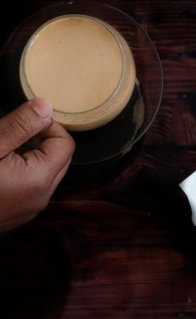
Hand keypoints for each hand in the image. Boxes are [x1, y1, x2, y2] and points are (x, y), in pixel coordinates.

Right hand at [0, 98, 74, 231]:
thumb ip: (20, 125)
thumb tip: (46, 106)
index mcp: (39, 179)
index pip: (65, 143)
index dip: (48, 126)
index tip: (25, 120)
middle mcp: (42, 197)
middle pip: (60, 158)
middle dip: (42, 140)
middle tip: (12, 134)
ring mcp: (31, 207)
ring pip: (48, 172)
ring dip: (32, 156)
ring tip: (4, 150)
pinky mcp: (20, 212)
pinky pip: (33, 186)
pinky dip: (24, 172)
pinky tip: (1, 168)